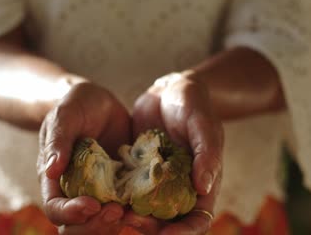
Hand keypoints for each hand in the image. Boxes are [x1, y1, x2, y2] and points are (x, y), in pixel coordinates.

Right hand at [37, 82, 130, 233]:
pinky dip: (132, 212)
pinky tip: (144, 202)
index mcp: (55, 178)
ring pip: (99, 224)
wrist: (98, 102)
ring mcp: (98, 191)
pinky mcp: (119, 187)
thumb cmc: (75, 105)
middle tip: (116, 211)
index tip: (92, 205)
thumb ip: (58, 140)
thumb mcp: (65, 115)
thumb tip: (50, 170)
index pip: (55, 208)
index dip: (70, 214)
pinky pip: (123, 209)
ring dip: (113, 224)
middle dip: (94, 226)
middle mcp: (75, 190)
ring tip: (129, 210)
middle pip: (76, 226)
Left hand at [127, 71, 223, 234]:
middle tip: (131, 220)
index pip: (198, 219)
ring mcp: (156, 181)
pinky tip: (103, 194)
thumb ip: (207, 153)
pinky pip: (127, 189)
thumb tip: (204, 188)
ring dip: (131, 215)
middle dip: (151, 227)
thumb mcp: (203, 124)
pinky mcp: (137, 171)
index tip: (166, 234)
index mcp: (201, 183)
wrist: (169, 90)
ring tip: (113, 211)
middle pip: (167, 221)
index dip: (185, 232)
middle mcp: (178, 188)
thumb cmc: (193, 104)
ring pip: (144, 209)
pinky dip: (118, 195)